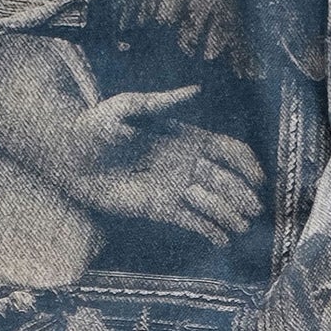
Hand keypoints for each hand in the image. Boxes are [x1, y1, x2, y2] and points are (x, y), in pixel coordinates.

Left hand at [68, 88, 264, 242]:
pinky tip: (222, 240)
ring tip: (239, 227)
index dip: (249, 165)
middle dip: (244, 196)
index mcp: (186, 138)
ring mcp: (176, 188)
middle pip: (228, 181)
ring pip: (215, 204)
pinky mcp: (161, 209)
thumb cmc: (95, 126)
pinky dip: (210, 232)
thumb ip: (161, 102)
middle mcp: (186, 164)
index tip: (259, 180)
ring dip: (230, 216)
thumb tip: (196, 91)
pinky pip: (193, 223)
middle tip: (252, 210)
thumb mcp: (127, 107)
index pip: (229, 151)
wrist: (71, 158)